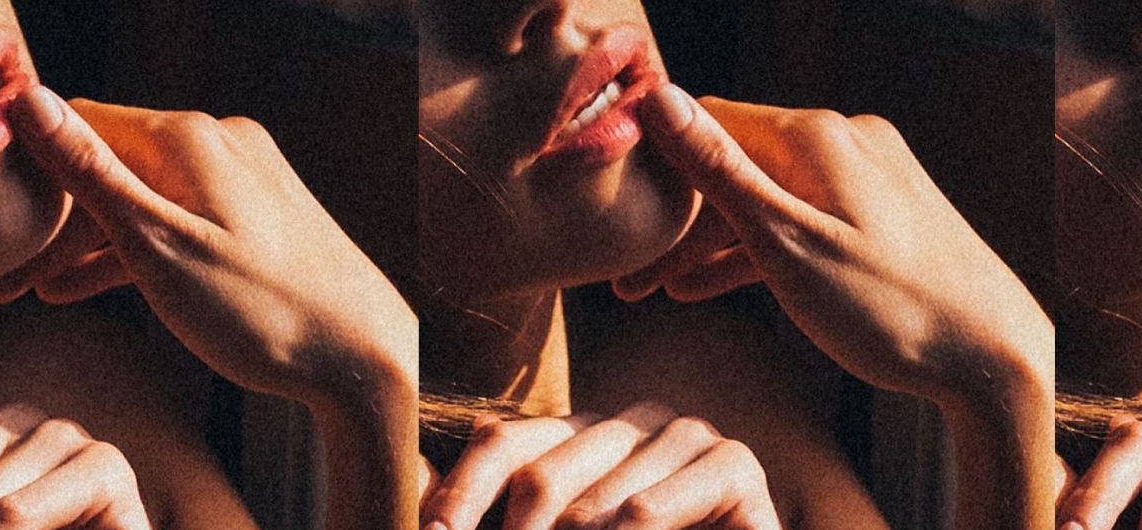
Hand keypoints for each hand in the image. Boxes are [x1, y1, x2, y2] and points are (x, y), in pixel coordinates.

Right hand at [0, 86, 417, 404]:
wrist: (363, 358)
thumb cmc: (263, 310)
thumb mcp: (157, 245)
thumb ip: (91, 174)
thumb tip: (30, 101)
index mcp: (190, 139)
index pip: (81, 123)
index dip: (25, 163)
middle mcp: (219, 145)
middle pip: (108, 165)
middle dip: (47, 220)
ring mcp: (241, 182)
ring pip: (139, 201)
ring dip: (79, 245)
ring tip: (18, 294)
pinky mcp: (254, 220)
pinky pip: (174, 225)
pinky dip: (128, 253)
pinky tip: (75, 289)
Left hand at [421, 403, 779, 529]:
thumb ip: (479, 504)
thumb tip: (408, 467)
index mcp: (579, 437)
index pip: (502, 444)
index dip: (460, 496)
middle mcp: (630, 423)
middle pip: (541, 474)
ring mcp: (685, 436)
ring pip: (595, 504)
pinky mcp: (733, 464)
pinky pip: (650, 507)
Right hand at [620, 83, 1053, 404]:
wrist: (996, 358)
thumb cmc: (892, 308)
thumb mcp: (785, 243)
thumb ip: (719, 171)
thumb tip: (659, 98)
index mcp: (818, 136)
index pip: (710, 120)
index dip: (654, 160)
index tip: (611, 203)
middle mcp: (844, 141)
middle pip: (735, 163)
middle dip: (676, 218)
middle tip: (623, 276)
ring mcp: (866, 178)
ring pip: (765, 199)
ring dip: (708, 243)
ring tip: (650, 292)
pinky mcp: (880, 216)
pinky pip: (799, 222)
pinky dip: (755, 251)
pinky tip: (705, 287)